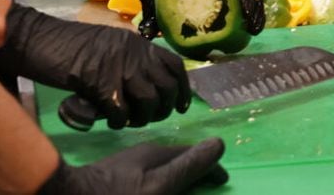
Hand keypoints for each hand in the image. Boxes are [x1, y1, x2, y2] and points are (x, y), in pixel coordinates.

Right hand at [0, 3, 189, 128]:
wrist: (45, 41)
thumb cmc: (75, 43)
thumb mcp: (113, 43)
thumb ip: (132, 57)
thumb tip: (145, 81)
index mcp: (140, 44)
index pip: (174, 65)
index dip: (183, 88)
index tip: (182, 105)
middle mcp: (136, 55)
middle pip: (166, 87)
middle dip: (165, 107)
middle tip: (154, 117)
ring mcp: (120, 69)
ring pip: (148, 101)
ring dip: (144, 117)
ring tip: (134, 121)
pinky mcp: (101, 84)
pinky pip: (121, 111)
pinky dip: (120, 121)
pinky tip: (114, 123)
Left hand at [39, 139, 227, 194]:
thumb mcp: (156, 186)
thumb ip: (187, 167)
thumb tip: (219, 143)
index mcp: (156, 153)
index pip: (194, 154)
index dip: (212, 167)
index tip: (222, 182)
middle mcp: (142, 154)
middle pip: (178, 161)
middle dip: (195, 172)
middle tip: (206, 187)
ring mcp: (125, 165)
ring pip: (160, 170)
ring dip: (176, 179)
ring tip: (184, 190)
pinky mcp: (111, 177)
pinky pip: (145, 179)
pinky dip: (158, 185)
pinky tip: (154, 192)